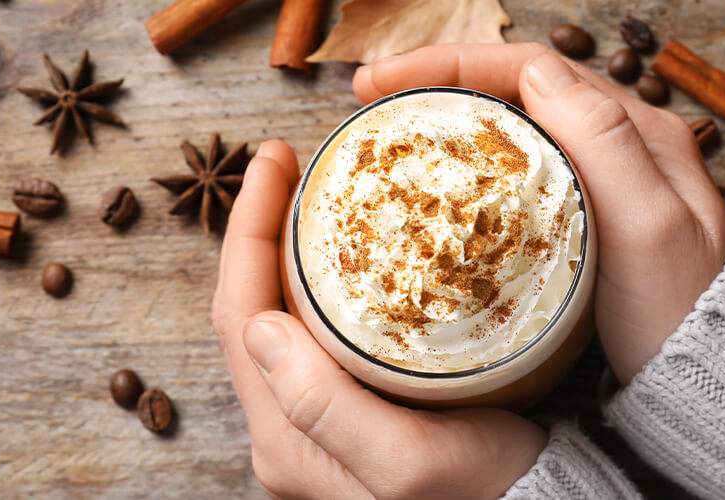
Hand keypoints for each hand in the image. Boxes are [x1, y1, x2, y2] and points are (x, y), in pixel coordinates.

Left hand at [211, 141, 545, 498]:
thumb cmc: (483, 495)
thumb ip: (324, 406)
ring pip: (280, 316)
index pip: (241, 315)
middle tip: (290, 161)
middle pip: (252, 309)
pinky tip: (346, 249)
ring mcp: (316, 421)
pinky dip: (317, 278)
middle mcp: (289, 430)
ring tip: (311, 192)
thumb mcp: (408, 463)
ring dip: (284, 249)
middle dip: (260, 227)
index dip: (249, 230)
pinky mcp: (349, 410)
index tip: (277, 160)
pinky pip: (313, 331)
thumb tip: (261, 326)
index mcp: (288, 437)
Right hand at [354, 43, 724, 382]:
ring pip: (514, 128)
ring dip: (451, 118)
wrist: (711, 384)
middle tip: (370, 100)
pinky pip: (518, 174)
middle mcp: (620, 146)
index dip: (448, 63)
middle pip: (515, 88)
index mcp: (636, 131)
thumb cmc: (683, 318)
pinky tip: (439, 185)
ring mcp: (602, 184)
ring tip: (392, 131)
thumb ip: (605, 144)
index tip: (379, 83)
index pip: (529, 68)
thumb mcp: (651, 228)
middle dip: (439, 82)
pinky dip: (471, 166)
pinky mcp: (585, 224)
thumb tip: (537, 69)